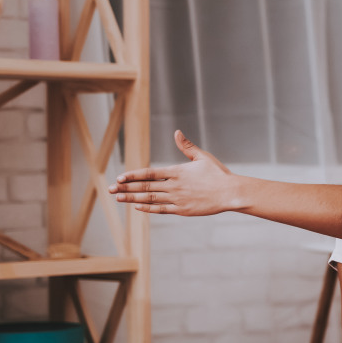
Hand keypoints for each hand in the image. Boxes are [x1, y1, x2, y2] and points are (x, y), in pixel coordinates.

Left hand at [108, 130, 236, 214]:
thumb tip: (176, 132)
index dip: (133, 176)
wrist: (230, 193)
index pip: (149, 173)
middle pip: (145, 187)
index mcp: (177, 172)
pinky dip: (148, 208)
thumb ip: (186, 146)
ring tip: (118, 198)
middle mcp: (174, 186)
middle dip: (126, 188)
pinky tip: (137, 207)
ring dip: (132, 198)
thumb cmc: (218, 174)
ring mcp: (178, 199)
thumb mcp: (202, 157)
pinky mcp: (183, 210)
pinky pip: (161, 209)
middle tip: (111, 189)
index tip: (120, 177)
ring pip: (150, 198)